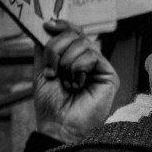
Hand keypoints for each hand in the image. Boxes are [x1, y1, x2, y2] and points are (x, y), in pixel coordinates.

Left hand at [33, 19, 119, 143]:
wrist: (60, 125)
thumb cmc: (52, 105)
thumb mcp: (42, 71)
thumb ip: (44, 49)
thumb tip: (46, 26)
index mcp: (73, 58)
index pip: (73, 32)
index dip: (62, 25)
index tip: (47, 26)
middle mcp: (88, 60)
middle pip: (74, 35)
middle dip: (56, 50)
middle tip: (52, 72)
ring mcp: (99, 67)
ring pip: (82, 44)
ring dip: (66, 64)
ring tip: (66, 83)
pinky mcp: (109, 75)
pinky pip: (92, 56)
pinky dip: (78, 69)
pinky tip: (78, 84)